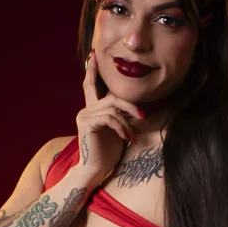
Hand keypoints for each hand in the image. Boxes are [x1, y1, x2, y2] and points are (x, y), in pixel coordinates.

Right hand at [77, 50, 146, 182]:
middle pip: (110, 97)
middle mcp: (85, 110)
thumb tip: (135, 109)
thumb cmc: (106, 155)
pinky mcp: (87, 124)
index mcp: (91, 110)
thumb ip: (119, 116)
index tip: (94, 54)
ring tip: (132, 136)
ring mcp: (84, 116)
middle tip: (143, 115)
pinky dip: (122, 127)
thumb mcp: (116, 131)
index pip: (90, 85)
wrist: (94, 172)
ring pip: (112, 107)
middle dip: (129, 105)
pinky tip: (126, 138)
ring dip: (127, 121)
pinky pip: (110, 118)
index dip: (92, 70)